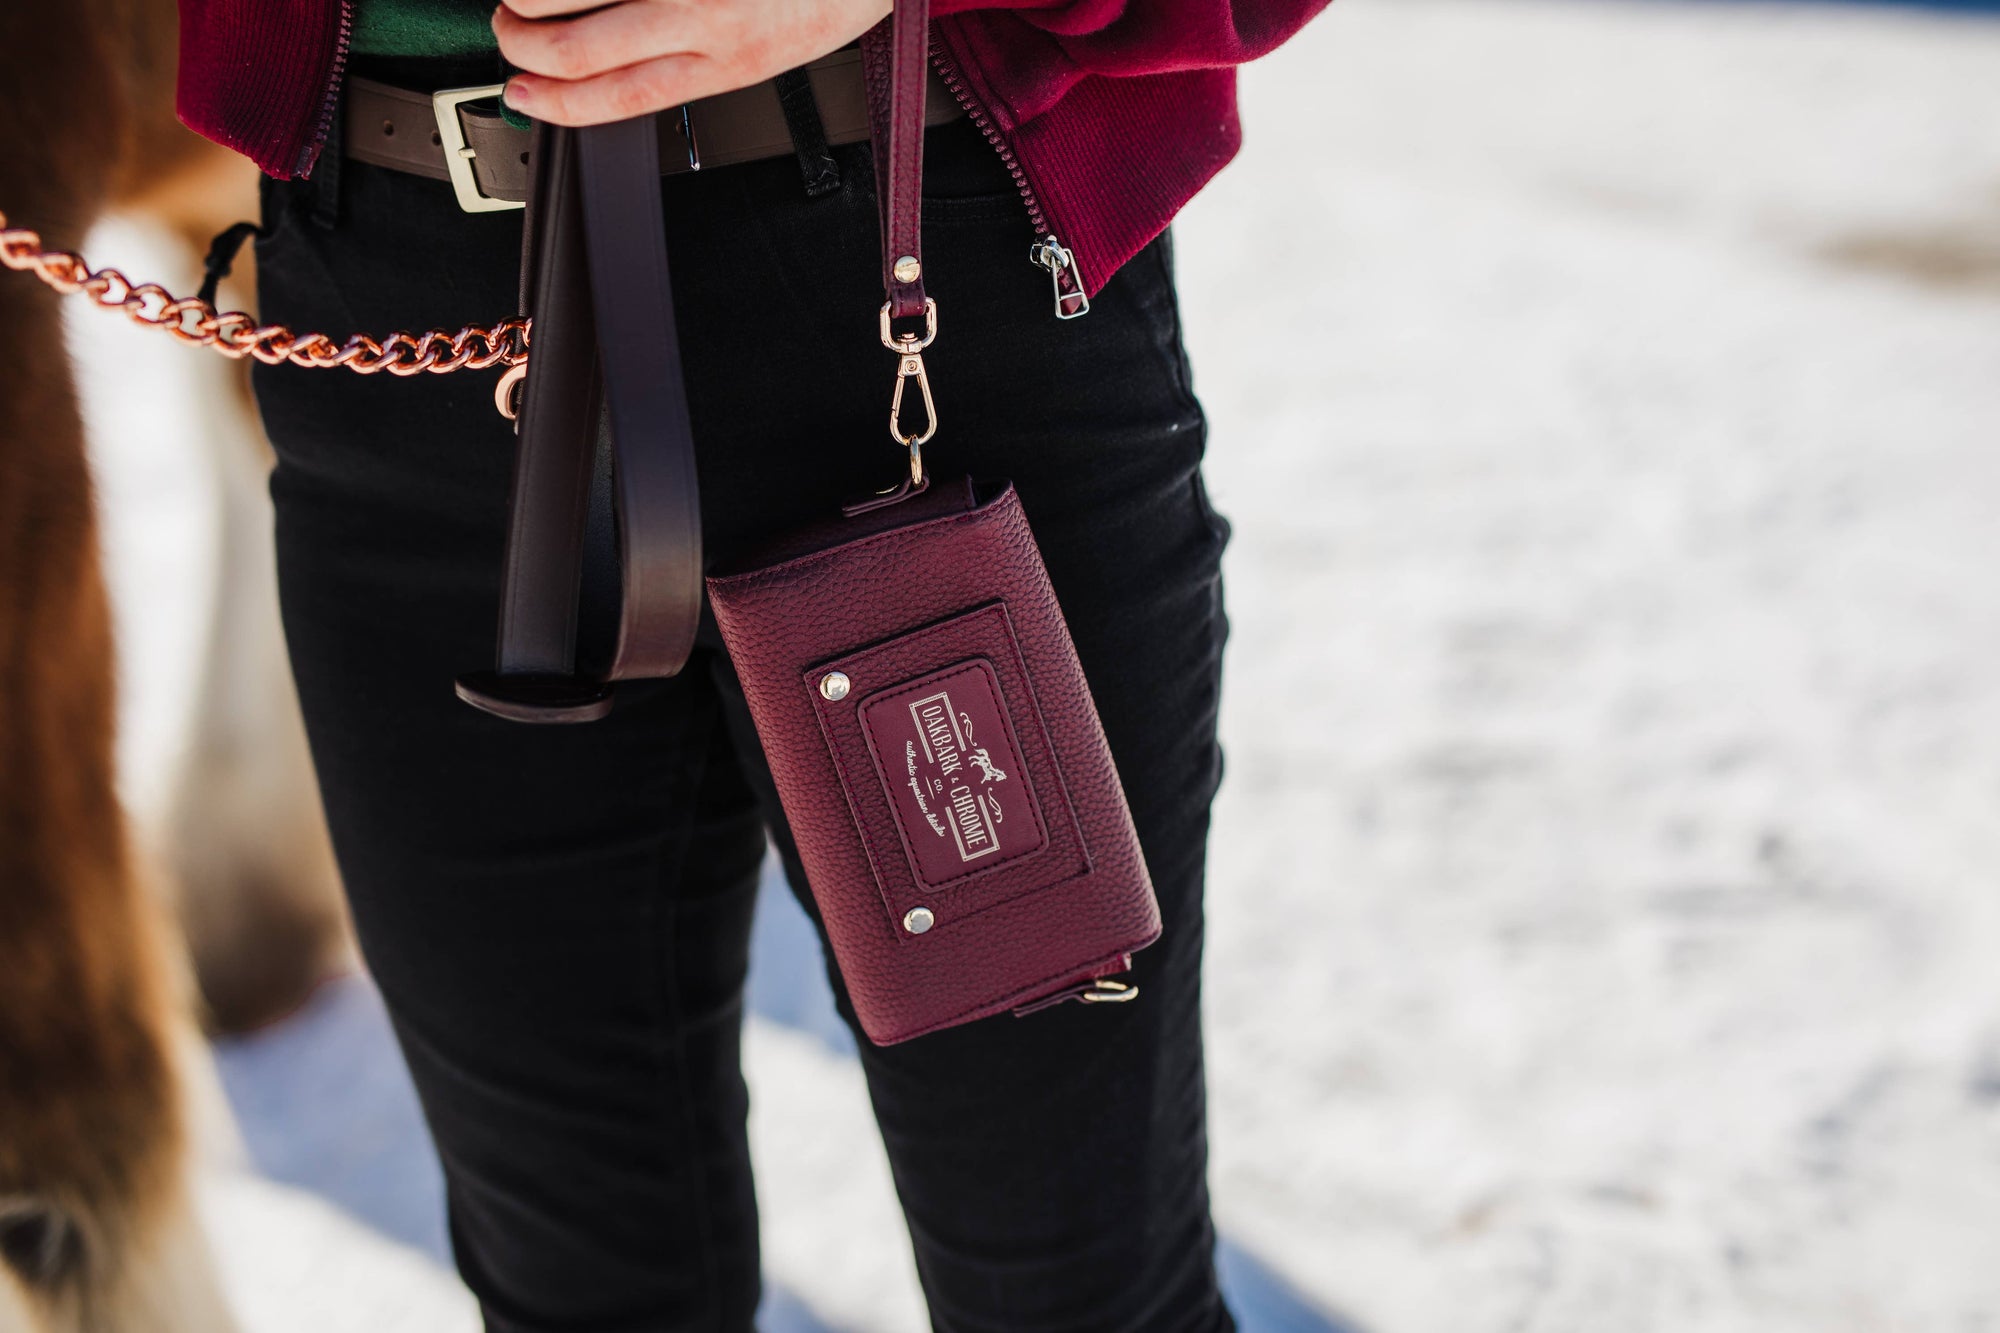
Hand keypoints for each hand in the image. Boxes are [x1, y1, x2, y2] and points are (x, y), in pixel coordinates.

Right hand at [495, 0, 894, 125]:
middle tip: (508, 29)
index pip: (622, 97)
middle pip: (579, 45)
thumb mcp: (778, 48)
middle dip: (522, 40)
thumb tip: (625, 64)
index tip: (522, 93)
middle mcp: (706, 14)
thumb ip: (706, 58)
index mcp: (731, 61)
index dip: (558, 102)